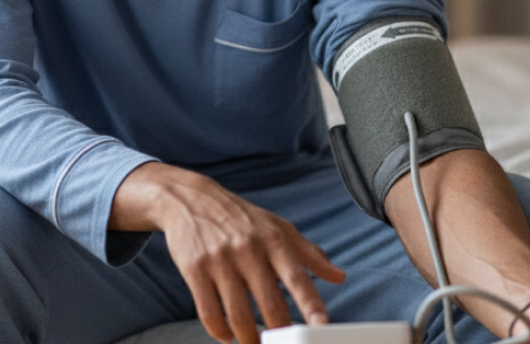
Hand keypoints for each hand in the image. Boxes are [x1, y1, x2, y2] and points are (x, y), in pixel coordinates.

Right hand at [112, 163, 345, 343]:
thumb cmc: (242, 218)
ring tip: (256, 343)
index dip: (310, 303)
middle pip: (269, 303)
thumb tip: (339, 277)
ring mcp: (220, 260)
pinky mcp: (195, 270)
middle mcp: (248, 250)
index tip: (321, 325)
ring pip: (238, 314)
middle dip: (280, 332)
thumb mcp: (279, 228)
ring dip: (249, 338)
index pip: (297, 277)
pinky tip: (227, 335)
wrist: (190, 199)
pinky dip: (219, 331)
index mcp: (274, 240)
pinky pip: (208, 312)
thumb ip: (310, 255)